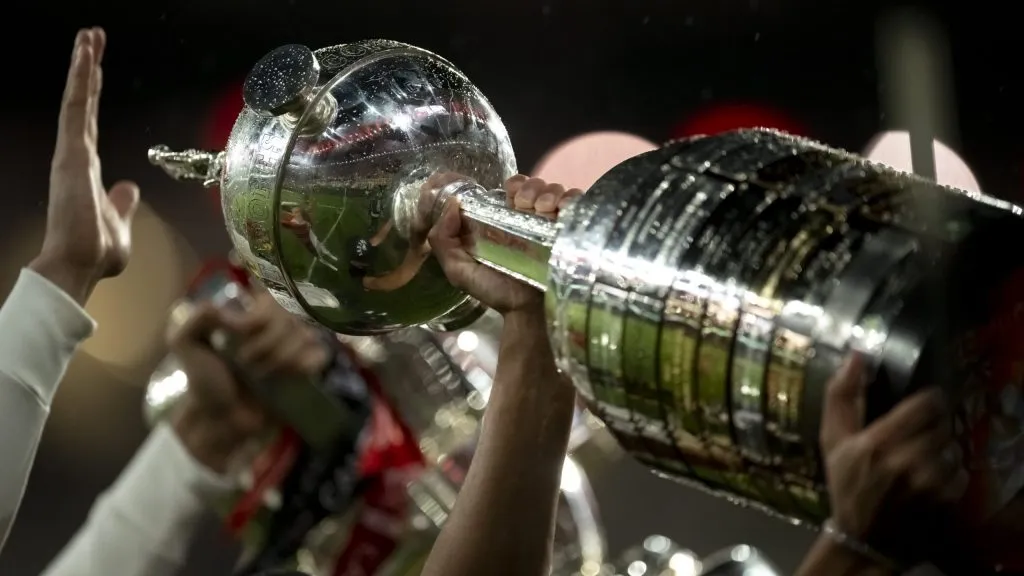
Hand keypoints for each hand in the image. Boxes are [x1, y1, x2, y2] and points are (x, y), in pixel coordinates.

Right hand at [32, 28, 138, 303]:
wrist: (80, 267)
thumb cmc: (97, 254)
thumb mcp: (120, 224)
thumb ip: (123, 203)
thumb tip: (129, 187)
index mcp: (87, 171)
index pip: (90, 124)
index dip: (92, 95)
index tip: (96, 69)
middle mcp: (76, 157)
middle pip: (81, 104)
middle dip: (87, 70)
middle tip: (91, 38)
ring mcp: (71, 153)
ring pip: (77, 100)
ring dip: (83, 67)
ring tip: (89, 36)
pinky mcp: (72, 154)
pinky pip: (76, 108)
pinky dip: (80, 81)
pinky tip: (84, 56)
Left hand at [166, 289, 330, 472]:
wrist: (222, 419)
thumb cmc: (205, 381)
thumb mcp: (185, 345)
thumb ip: (193, 319)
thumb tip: (224, 311)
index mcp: (249, 313)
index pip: (269, 299)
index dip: (257, 318)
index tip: (236, 334)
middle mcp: (273, 324)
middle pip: (288, 318)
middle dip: (265, 345)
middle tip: (245, 363)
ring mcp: (293, 345)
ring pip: (305, 335)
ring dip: (280, 359)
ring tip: (261, 375)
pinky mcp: (306, 368)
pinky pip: (319, 354)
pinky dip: (304, 366)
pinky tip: (287, 377)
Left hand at [429, 175, 581, 313]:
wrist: (528, 313)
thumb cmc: (496, 292)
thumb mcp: (460, 270)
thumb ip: (443, 240)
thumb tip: (452, 203)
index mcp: (507, 220)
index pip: (514, 186)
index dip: (513, 185)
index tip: (509, 197)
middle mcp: (533, 219)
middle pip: (536, 184)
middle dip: (530, 188)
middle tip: (525, 205)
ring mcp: (555, 224)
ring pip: (555, 189)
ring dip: (548, 193)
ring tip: (542, 211)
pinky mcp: (574, 230)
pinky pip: (576, 202)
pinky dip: (570, 200)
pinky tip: (560, 213)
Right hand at [820, 354, 967, 559]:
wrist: (864, 537)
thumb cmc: (846, 484)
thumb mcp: (832, 440)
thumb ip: (841, 395)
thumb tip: (857, 354)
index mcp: (878, 442)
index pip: (925, 405)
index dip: (929, 401)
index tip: (924, 404)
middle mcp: (906, 461)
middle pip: (942, 425)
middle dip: (932, 427)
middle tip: (917, 436)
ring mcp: (929, 484)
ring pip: (953, 448)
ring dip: (941, 450)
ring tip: (923, 459)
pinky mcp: (945, 501)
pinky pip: (961, 472)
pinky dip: (950, 473)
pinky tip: (930, 479)